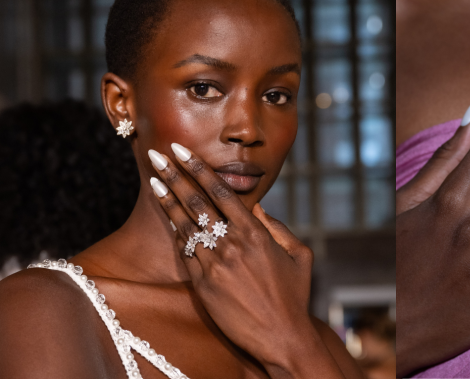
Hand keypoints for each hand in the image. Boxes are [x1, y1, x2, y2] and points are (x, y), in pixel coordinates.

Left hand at [148, 145, 345, 378]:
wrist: (282, 336)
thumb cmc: (294, 295)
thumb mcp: (298, 255)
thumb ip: (278, 228)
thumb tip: (258, 208)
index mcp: (256, 233)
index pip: (221, 192)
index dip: (199, 169)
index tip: (183, 152)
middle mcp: (232, 244)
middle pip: (197, 202)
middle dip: (175, 175)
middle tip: (158, 155)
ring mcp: (215, 264)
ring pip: (185, 225)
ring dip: (167, 200)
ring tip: (153, 180)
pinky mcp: (203, 285)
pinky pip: (185, 253)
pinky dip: (176, 232)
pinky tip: (167, 217)